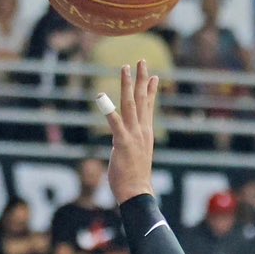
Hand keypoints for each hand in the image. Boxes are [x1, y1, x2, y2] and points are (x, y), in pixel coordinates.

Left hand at [106, 62, 160, 202]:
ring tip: (125, 68)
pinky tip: (101, 96)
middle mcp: (142, 130)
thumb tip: (125, 140)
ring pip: (130, 104)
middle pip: (142, 99)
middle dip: (141, 79)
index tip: (153, 75)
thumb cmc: (135, 178)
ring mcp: (133, 135)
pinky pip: (115, 122)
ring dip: (127, 85)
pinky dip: (108, 108)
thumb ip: (131, 143)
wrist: (137, 192)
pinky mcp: (122, 142)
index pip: (149, 106)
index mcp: (146, 133)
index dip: (151, 90)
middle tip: (141, 60)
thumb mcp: (136, 155)